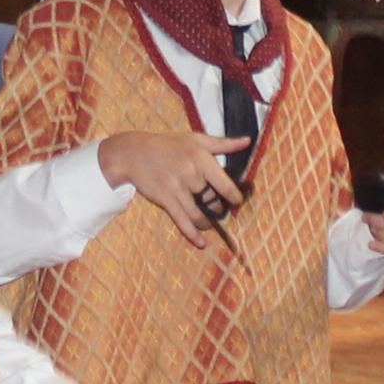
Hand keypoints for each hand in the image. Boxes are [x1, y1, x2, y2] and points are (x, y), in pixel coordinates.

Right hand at [100, 130, 252, 245]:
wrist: (135, 153)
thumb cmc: (168, 145)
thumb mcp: (196, 140)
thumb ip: (224, 144)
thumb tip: (248, 141)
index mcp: (202, 159)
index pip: (226, 185)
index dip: (235, 197)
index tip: (237, 202)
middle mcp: (191, 175)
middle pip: (212, 201)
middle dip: (218, 209)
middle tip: (219, 210)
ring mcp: (178, 189)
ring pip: (199, 214)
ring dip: (207, 222)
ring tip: (210, 223)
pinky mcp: (165, 201)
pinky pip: (182, 221)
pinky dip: (192, 234)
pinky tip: (201, 243)